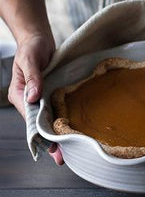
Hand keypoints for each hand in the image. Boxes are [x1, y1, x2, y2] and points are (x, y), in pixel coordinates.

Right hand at [8, 32, 63, 165]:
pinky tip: (72, 131)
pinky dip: (63, 120)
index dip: (40, 134)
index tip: (49, 148)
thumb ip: (33, 78)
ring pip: (49, 120)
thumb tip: (33, 97)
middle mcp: (29, 99)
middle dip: (50, 142)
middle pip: (40, 124)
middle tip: (62, 158)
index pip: (30, 119)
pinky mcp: (51, 93)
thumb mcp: (30, 60)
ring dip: (58, 134)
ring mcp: (41, 97)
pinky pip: (57, 109)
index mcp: (20, 95)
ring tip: (69, 152)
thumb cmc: (31, 47)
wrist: (38, 38)